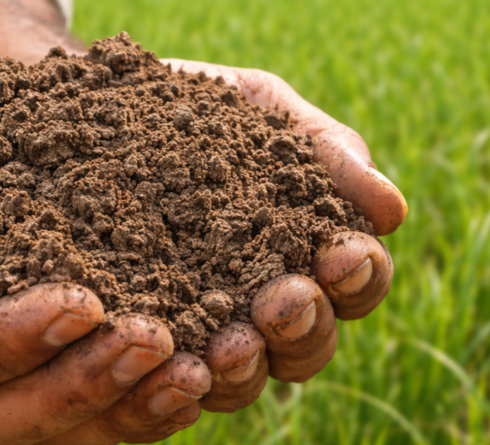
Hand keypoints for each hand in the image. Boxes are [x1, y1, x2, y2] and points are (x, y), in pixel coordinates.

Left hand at [160, 60, 405, 412]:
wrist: (95, 107)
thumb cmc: (193, 106)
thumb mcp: (258, 108)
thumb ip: (324, 150)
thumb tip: (393, 210)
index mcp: (304, 251)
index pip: (355, 284)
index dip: (360, 275)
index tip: (341, 252)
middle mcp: (261, 305)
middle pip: (308, 344)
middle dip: (304, 326)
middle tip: (282, 302)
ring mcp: (201, 330)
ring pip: (245, 379)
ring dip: (247, 369)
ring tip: (228, 347)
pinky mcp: (143, 343)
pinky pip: (167, 383)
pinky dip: (175, 381)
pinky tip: (167, 359)